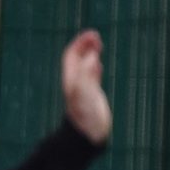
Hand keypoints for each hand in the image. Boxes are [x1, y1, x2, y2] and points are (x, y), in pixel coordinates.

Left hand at [63, 29, 111, 144]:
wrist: (87, 135)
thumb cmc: (85, 115)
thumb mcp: (85, 92)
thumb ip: (87, 74)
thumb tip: (91, 56)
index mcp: (71, 80)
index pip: (71, 56)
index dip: (80, 43)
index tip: (92, 34)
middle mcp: (75, 83)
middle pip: (76, 60)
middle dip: (84, 46)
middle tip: (96, 37)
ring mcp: (83, 90)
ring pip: (83, 68)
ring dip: (89, 55)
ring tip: (98, 45)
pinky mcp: (91, 97)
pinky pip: (90, 79)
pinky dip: (94, 68)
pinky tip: (98, 66)